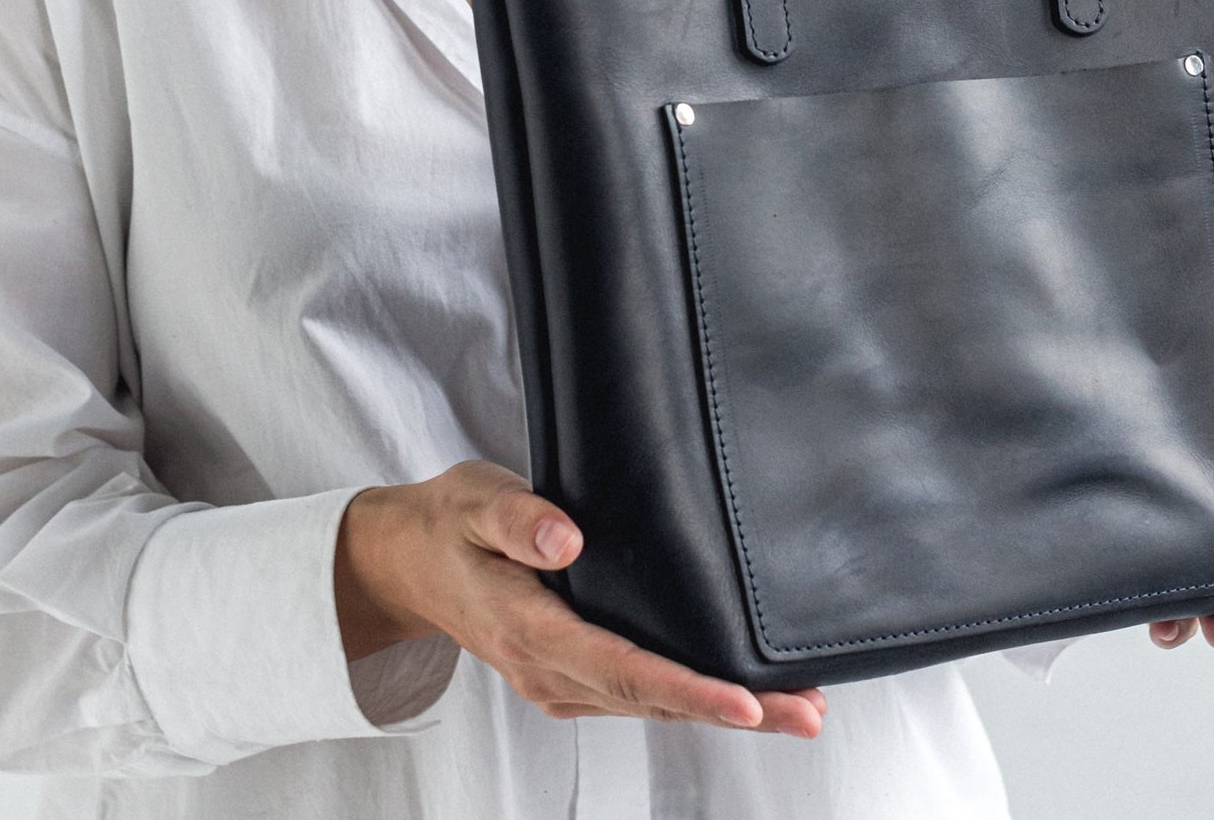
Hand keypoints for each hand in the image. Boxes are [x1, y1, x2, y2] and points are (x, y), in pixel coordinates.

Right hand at [335, 459, 825, 735]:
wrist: (407, 562)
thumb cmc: (448, 523)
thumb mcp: (474, 501)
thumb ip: (519, 518)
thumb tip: (568, 542)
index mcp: (528, 629)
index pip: (622, 667)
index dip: (688, 688)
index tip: (743, 699)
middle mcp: (548, 669)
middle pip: (653, 699)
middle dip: (733, 710)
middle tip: (806, 712)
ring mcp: (558, 680)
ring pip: (652, 705)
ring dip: (723, 711)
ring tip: (795, 709)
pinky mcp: (568, 675)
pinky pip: (637, 696)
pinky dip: (690, 698)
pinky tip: (734, 694)